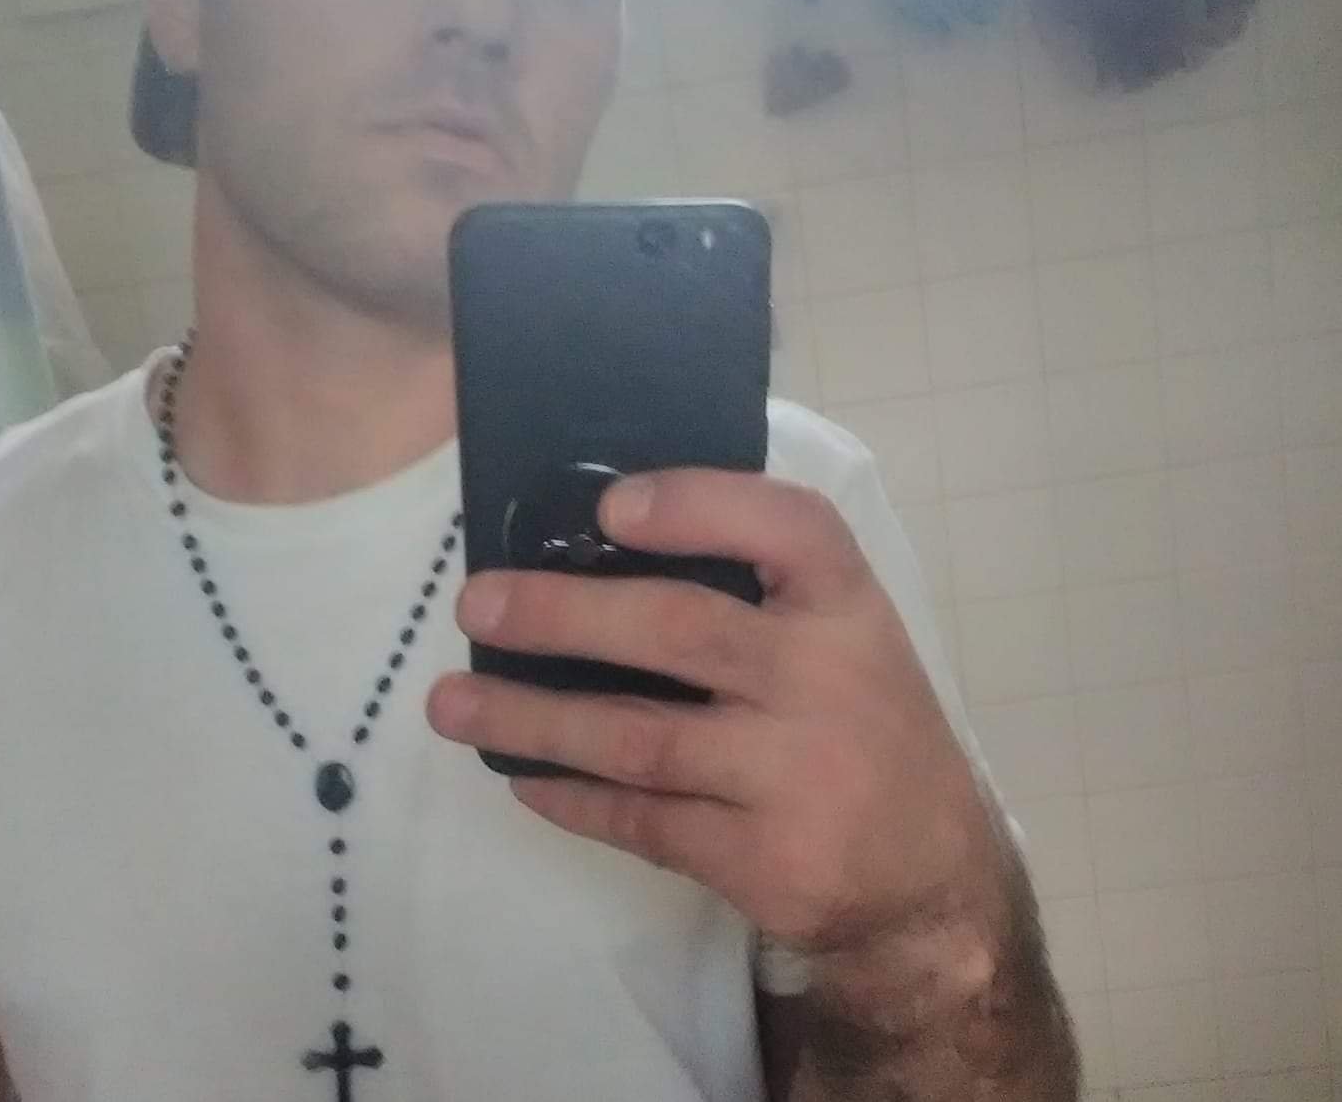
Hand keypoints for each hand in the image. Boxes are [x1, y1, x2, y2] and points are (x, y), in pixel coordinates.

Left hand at [425, 470, 1006, 962]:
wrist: (930, 876)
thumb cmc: (862, 722)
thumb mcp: (844, 636)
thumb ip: (760, 593)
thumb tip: (598, 549)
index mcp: (848, 604)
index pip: (787, 527)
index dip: (697, 505)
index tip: (608, 507)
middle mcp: (827, 679)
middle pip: (678, 629)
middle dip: (562, 614)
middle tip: (475, 604)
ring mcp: (795, 775)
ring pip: (638, 738)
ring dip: (531, 718)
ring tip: (450, 704)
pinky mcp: (762, 859)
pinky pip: (641, 821)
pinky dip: (571, 797)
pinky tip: (523, 775)